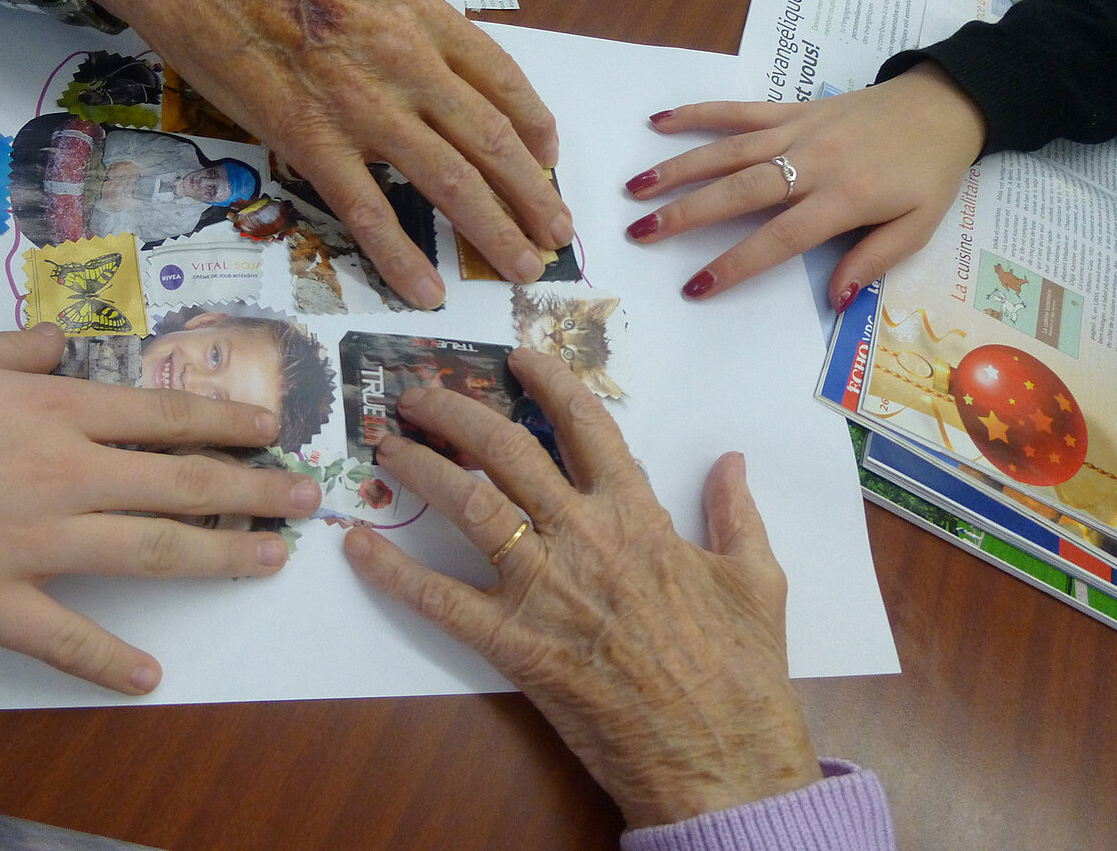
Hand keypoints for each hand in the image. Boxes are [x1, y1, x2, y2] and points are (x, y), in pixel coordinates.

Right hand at [0, 325, 320, 693]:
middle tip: (307, 498)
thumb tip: (61, 343)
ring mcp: (29, 541)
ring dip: (220, 557)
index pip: (165, 416)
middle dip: (255, 489)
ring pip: (150, 550)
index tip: (273, 431)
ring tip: (271, 562)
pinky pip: (62, 638)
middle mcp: (59, 471)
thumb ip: (16, 349)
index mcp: (50, 406)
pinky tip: (150, 678)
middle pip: (181, 481)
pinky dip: (107, 661)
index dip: (228, 423)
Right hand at [83, 0, 572, 308]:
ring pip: (448, 180)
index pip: (502, 78)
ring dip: (493, 231)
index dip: (535, 127)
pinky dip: (402, 256)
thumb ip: (401, 11)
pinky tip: (427, 290)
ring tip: (523, 266)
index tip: (549, 160)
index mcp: (418, 10)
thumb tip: (433, 48)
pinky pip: (367, 210)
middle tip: (556, 234)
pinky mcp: (306, 138)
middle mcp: (403, 57)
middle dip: (533, 195)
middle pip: (490, 139)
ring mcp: (358, 102)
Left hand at [344, 349, 820, 826]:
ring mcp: (546, 589)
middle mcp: (585, 537)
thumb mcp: (757, 580)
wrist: (720, 757)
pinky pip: (442, 601)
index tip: (518, 359)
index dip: (550, 383)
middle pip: (509, 449)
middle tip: (419, 393)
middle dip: (457, 411)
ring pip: (470, 505)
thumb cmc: (742, 672)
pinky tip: (358, 546)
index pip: (587, 426)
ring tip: (388, 446)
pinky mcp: (516, 645)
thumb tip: (731, 461)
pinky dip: (394, 572)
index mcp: (640, 516)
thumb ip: (737, 513)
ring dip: (423, 467)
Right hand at [623, 62, 986, 309]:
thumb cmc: (931, 172)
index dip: (735, 263)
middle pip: (739, 191)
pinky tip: (659, 121)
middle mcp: (813, 162)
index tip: (695, 285)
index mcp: (844, 198)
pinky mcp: (792, 108)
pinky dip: (699, 113)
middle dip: (685, 213)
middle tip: (640, 232)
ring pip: (728, 150)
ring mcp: (798, 131)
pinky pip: (740, 111)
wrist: (945, 104)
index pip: (779, 238)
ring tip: (636, 188)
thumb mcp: (918, 226)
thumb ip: (873, 261)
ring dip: (678, 168)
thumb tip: (835, 299)